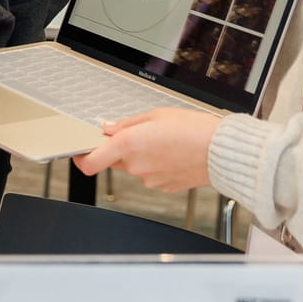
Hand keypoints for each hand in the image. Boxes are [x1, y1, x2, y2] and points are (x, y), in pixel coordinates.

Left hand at [73, 108, 222, 191]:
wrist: (222, 152)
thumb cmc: (194, 130)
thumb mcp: (157, 114)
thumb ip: (127, 124)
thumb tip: (109, 128)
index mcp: (128, 144)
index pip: (90, 162)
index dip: (81, 157)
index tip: (81, 151)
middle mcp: (135, 165)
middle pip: (114, 159)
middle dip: (121, 148)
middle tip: (141, 133)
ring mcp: (149, 179)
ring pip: (135, 166)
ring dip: (142, 155)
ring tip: (165, 141)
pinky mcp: (163, 186)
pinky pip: (151, 174)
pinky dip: (157, 164)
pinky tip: (173, 153)